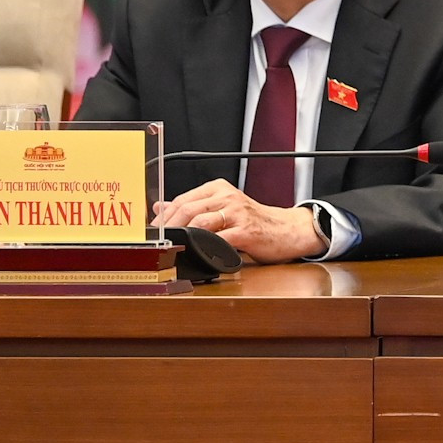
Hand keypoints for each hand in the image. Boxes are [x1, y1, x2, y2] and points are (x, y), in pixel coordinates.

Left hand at [151, 179, 326, 264]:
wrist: (288, 229)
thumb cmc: (255, 222)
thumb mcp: (223, 208)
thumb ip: (193, 207)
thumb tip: (160, 207)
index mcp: (219, 189)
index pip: (182, 199)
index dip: (163, 217)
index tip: (153, 231)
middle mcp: (227, 196)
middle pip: (187, 209)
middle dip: (168, 227)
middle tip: (157, 241)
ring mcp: (237, 213)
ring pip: (200, 221)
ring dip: (181, 235)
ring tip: (171, 247)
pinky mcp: (246, 231)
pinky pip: (219, 238)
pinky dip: (204, 246)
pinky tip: (196, 253)